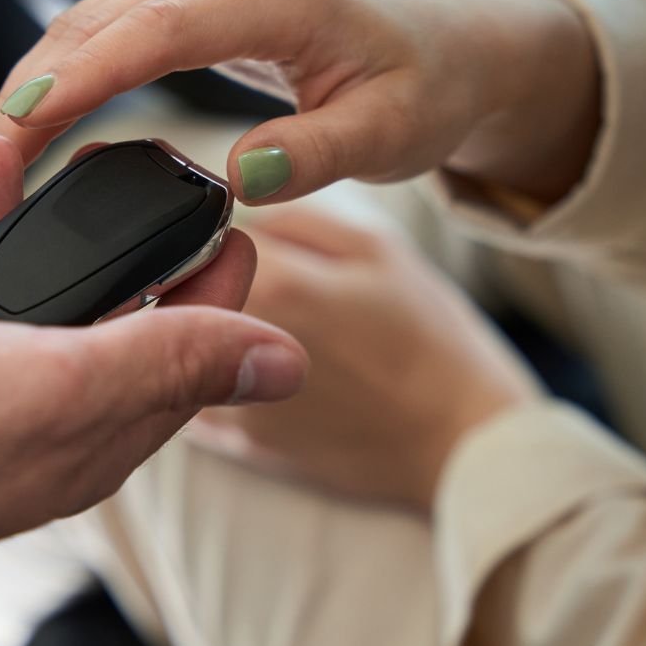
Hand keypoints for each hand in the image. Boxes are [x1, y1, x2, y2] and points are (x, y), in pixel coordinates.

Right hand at [0, 0, 598, 205]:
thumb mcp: (389, 135)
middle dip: (27, 88)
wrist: (446, 49)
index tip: (19, 126)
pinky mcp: (188, 0)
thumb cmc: (423, 86)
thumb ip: (315, 154)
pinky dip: (58, 76)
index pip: (156, 31)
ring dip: (31, 84)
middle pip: (100, 21)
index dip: (81, 78)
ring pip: (89, 23)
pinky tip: (25, 126)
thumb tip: (239, 174)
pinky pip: (105, 32)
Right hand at [0, 135, 307, 612]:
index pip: (175, 360)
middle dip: (96, 235)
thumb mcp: (66, 387)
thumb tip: (285, 363)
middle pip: (79, 316)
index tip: (226, 213)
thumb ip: (173, 362)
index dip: (210, 291)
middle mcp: (13, 423)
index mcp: (83, 438)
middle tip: (109, 156)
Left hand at [190, 208, 540, 511]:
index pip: (210, 227)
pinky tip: (257, 375)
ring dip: (207, 333)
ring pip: (186, 344)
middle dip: (216, 281)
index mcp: (274, 280)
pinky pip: (195, 397)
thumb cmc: (431, 343)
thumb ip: (297, 218)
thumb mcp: (378, 249)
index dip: (232, 228)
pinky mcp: (237, 443)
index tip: (265, 245)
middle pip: (189, 289)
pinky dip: (210, 381)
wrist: (460, 443)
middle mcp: (232, 340)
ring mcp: (228, 399)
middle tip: (287, 294)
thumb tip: (240, 202)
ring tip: (277, 335)